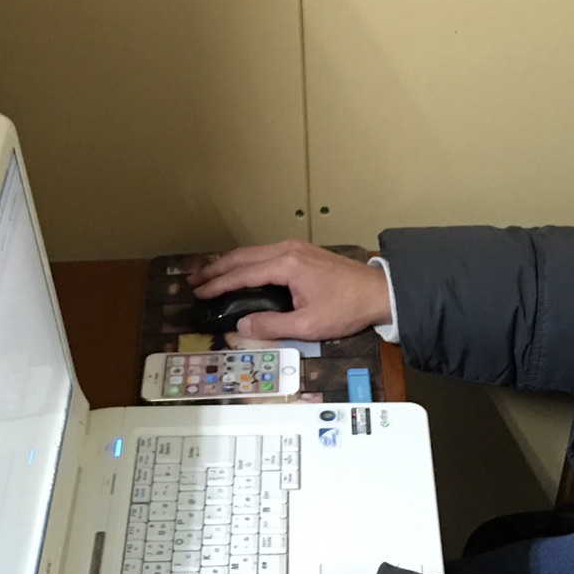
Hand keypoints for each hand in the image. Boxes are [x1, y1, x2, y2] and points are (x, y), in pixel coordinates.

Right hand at [190, 240, 391, 339]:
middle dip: (216, 269)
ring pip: (253, 252)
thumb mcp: (308, 324)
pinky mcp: (303, 252)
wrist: (379, 293)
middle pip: (242, 256)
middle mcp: (288, 250)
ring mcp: (296, 248)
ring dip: (230, 263)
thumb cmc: (347, 308)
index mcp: (287, 265)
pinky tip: (241, 271)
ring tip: (210, 276)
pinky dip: (247, 261)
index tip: (199, 293)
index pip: (242, 273)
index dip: (218, 284)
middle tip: (195, 282)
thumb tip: (242, 325)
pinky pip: (265, 253)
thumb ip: (272, 325)